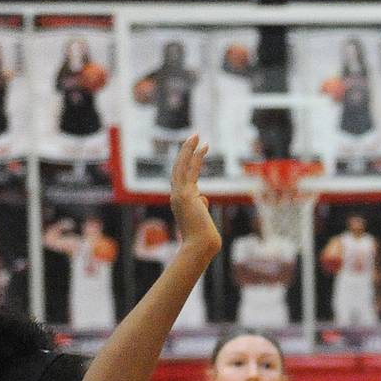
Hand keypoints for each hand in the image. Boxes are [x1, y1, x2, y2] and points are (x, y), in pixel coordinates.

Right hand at [169, 136, 219, 254]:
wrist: (200, 246)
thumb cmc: (204, 236)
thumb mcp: (202, 217)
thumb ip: (201, 205)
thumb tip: (203, 198)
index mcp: (180, 200)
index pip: (182, 177)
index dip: (187, 163)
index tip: (196, 152)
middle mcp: (176, 195)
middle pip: (178, 167)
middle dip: (186, 151)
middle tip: (194, 136)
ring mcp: (179, 194)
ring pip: (181, 166)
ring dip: (189, 149)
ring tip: (196, 135)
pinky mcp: (185, 194)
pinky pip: (188, 170)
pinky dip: (194, 157)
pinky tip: (201, 146)